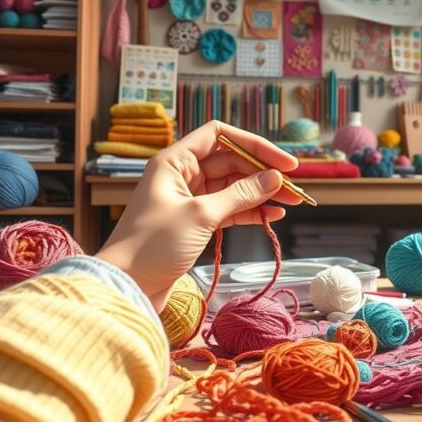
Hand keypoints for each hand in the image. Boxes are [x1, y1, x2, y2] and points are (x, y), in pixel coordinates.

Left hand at [96, 121, 299, 310]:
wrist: (126, 285)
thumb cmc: (153, 245)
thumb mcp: (201, 215)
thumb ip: (240, 194)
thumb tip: (275, 178)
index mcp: (175, 161)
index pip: (220, 136)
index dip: (255, 145)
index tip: (285, 162)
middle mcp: (182, 175)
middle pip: (232, 162)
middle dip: (264, 173)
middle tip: (294, 188)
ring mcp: (189, 199)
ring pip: (234, 187)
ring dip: (262, 194)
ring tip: (291, 202)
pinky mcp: (195, 223)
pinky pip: (229, 209)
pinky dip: (250, 211)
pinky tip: (273, 216)